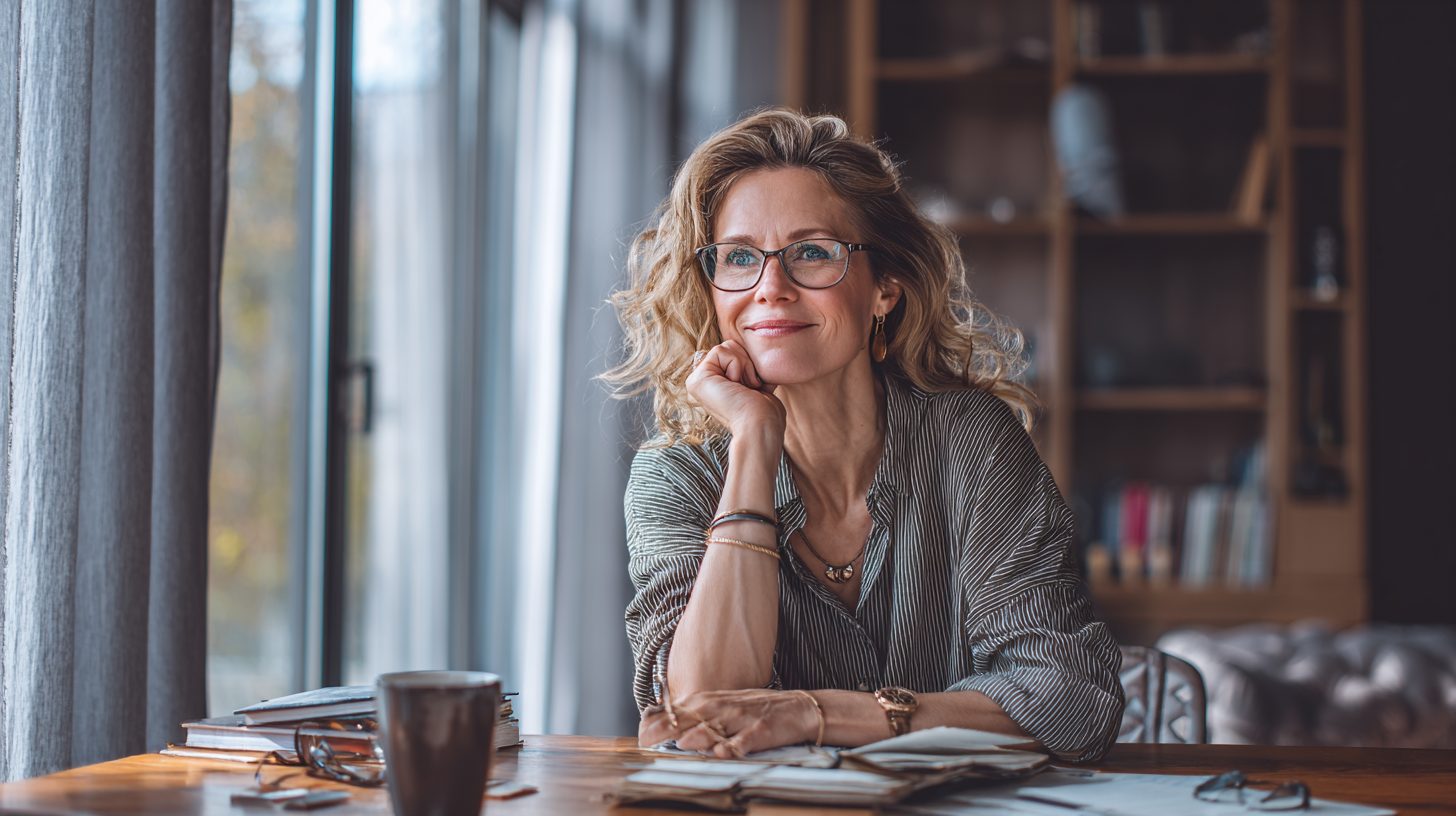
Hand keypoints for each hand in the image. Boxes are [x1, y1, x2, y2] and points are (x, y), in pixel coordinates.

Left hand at [638, 688, 818, 757]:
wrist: (798, 708)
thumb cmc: (757, 709)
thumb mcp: (724, 706)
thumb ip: (698, 715)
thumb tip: (668, 725)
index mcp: (712, 701)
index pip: (678, 709)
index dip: (658, 722)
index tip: (640, 734)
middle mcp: (723, 707)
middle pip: (689, 718)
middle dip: (667, 729)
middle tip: (646, 741)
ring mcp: (741, 719)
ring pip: (714, 727)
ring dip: (697, 735)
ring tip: (681, 743)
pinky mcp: (760, 732)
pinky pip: (744, 741)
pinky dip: (732, 746)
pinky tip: (722, 752)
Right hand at [685, 340, 785, 440]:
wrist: (760, 424)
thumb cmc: (765, 410)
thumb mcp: (757, 383)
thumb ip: (748, 367)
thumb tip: (754, 352)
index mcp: (715, 383)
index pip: (735, 352)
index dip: (751, 363)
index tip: (754, 386)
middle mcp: (703, 382)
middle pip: (730, 346)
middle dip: (747, 362)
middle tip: (749, 387)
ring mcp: (697, 381)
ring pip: (726, 346)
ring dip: (744, 365)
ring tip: (744, 387)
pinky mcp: (697, 379)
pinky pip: (721, 350)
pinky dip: (737, 365)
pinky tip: (736, 386)